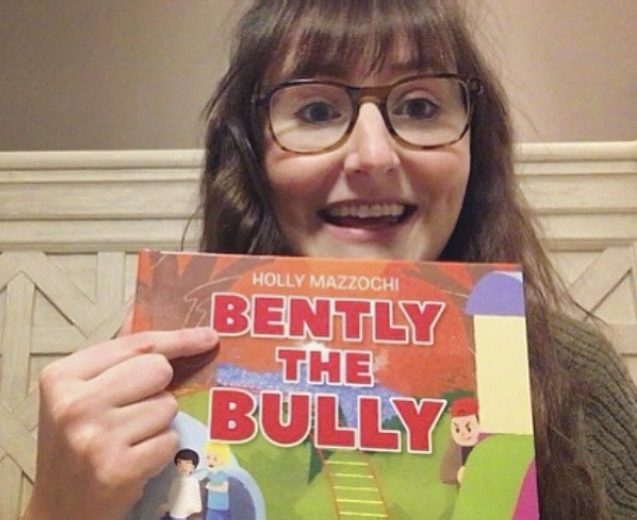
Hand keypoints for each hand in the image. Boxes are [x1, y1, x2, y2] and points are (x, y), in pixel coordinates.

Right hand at [24, 319, 217, 519]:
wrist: (59, 510)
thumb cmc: (77, 445)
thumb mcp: (81, 395)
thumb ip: (118, 360)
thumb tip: (157, 324)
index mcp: (62, 376)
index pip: (137, 344)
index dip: (178, 339)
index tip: (208, 336)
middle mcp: (75, 404)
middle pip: (158, 369)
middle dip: (158, 389)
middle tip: (134, 412)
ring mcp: (95, 437)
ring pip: (168, 405)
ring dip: (158, 423)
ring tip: (129, 440)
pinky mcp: (118, 469)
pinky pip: (170, 439)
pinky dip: (160, 450)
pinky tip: (134, 460)